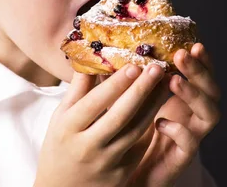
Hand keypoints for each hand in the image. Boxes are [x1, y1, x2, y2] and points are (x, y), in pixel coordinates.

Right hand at [35, 64, 169, 186]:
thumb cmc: (61, 145)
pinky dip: (151, 122)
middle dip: (141, 90)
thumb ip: (79, 88)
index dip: (116, 84)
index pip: (95, 102)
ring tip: (165, 82)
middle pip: (120, 115)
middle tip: (157, 68)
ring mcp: (107, 162)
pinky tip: (159, 103)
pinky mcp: (122, 173)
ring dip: (153, 104)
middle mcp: (88, 146)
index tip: (134, 64)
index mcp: (69, 128)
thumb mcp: (61, 116)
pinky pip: (140, 144)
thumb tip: (93, 53)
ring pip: (136, 129)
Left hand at [128, 43, 220, 186]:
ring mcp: (191, 135)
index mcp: (183, 98)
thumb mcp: (128, 100)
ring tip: (173, 80)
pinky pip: (191, 143)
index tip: (192, 43)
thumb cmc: (127, 132)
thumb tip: (111, 49)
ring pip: (210, 114)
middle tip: (181, 54)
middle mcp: (193, 115)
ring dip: (193, 94)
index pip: (202, 75)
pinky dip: (179, 130)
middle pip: (212, 90)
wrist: (126, 172)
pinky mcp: (181, 157)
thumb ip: (128, 79)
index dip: (201, 60)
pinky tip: (161, 122)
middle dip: (199, 71)